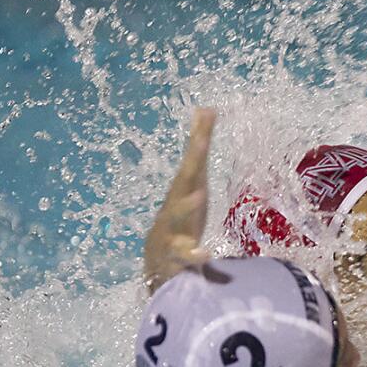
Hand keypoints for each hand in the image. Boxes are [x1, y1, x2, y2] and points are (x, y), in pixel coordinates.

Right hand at [143, 108, 216, 291]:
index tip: (207, 113)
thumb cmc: (182, 213)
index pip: (193, 159)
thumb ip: (200, 149)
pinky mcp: (177, 253)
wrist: (159, 258)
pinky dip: (194, 253)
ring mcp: (173, 227)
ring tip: (200, 194)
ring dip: (187, 205)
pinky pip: (185, 253)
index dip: (200, 138)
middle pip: (185, 180)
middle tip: (203, 142)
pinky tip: (205, 253)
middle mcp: (175, 203)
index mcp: (183, 189)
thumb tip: (206, 109)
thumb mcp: (195, 181)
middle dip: (193, 161)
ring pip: (178, 215)